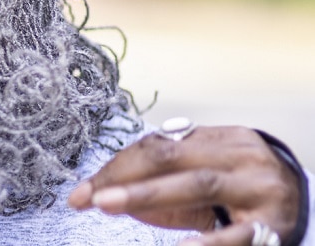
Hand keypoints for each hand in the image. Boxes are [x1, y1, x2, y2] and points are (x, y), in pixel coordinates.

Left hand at [67, 125, 299, 244]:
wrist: (306, 202)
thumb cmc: (240, 189)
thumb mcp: (202, 175)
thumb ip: (159, 179)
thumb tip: (100, 191)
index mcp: (219, 138)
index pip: (155, 147)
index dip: (115, 167)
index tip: (81, 192)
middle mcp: (239, 156)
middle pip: (171, 159)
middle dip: (124, 178)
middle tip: (90, 197)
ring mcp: (258, 188)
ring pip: (197, 185)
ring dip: (148, 196)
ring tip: (110, 206)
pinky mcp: (274, 227)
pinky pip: (238, 235)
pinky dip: (208, 242)